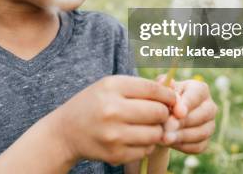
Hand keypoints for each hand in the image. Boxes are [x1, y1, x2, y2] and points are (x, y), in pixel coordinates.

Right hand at [51, 75, 177, 165]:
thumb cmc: (94, 104)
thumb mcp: (111, 86)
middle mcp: (112, 110)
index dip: (169, 95)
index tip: (171, 99)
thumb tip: (176, 100)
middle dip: (163, 114)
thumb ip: (142, 88)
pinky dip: (146, 144)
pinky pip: (146, 150)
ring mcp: (114, 135)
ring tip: (146, 126)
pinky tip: (134, 137)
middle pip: (158, 113)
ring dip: (156, 130)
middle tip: (157, 114)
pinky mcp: (115, 154)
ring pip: (156, 134)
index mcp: (112, 87)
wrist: (66, 132)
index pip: (154, 90)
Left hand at [156, 76, 217, 153]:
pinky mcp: (206, 141)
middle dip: (183, 122)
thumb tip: (170, 83)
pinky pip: (198, 146)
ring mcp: (210, 124)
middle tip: (167, 128)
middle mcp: (209, 106)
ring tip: (164, 138)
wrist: (161, 120)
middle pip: (203, 114)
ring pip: (202, 132)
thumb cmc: (162, 101)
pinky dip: (184, 146)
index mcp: (200, 89)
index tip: (177, 113)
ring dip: (182, 136)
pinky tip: (170, 143)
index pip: (196, 95)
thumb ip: (165, 87)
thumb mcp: (162, 92)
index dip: (187, 104)